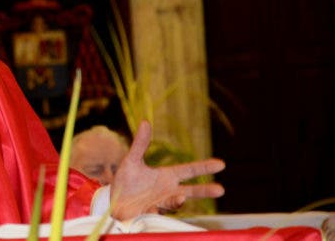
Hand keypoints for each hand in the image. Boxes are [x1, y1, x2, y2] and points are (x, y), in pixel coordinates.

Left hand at [110, 120, 225, 219]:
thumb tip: (144, 122)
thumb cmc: (126, 182)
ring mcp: (160, 204)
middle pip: (190, 191)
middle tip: (220, 190)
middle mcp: (168, 191)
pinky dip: (155, 211)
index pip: (189, 171)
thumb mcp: (132, 160)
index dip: (204, 167)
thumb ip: (140, 144)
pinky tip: (154, 209)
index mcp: (167, 177)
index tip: (221, 164)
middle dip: (204, 191)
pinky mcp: (148, 213)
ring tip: (180, 199)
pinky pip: (154, 213)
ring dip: (176, 202)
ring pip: (173, 204)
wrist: (113, 201)